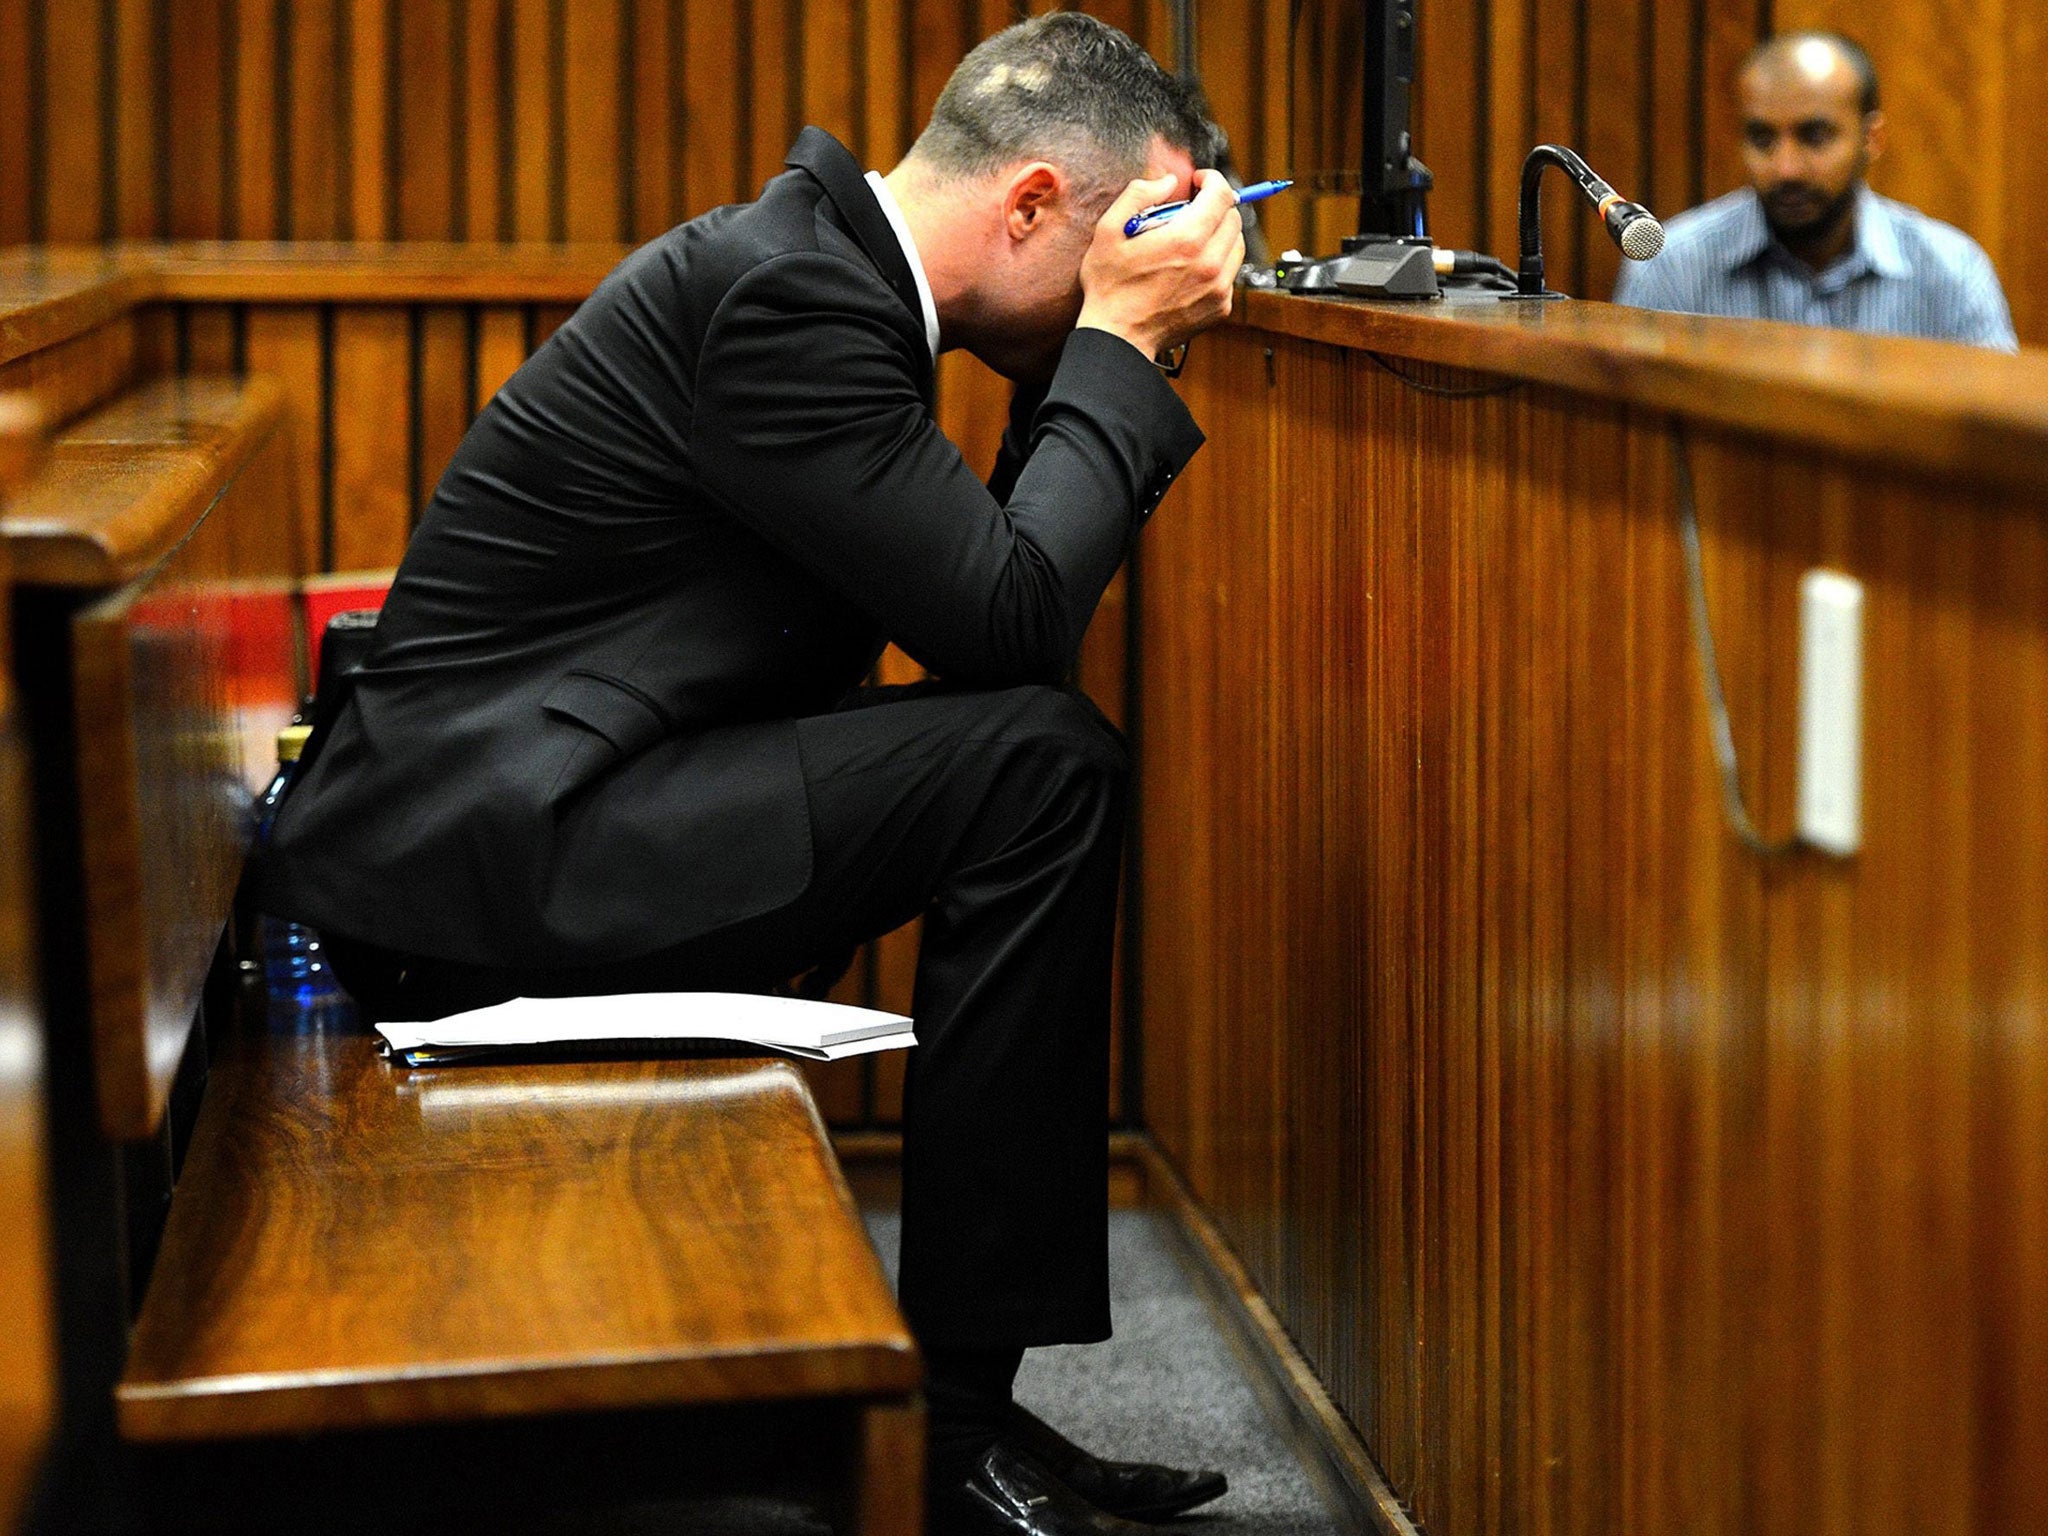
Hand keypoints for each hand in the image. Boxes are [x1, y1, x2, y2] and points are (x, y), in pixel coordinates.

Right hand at [1076, 169, 1244, 360]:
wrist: (1118, 338)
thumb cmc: (1110, 288)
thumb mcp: (1108, 231)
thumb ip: (1138, 195)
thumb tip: (1167, 182)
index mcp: (1186, 240)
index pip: (1221, 195)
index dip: (1212, 180)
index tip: (1199, 181)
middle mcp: (1209, 263)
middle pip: (1233, 218)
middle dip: (1215, 206)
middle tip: (1191, 210)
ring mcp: (1218, 287)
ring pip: (1236, 245)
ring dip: (1220, 234)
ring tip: (1192, 239)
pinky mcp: (1221, 307)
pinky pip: (1230, 273)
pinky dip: (1217, 263)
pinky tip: (1191, 268)